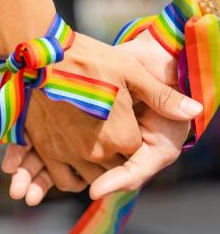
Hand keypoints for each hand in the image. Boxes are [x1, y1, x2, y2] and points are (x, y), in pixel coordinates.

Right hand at [2, 31, 201, 203]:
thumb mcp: (129, 71)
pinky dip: (71, 177)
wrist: (39, 54)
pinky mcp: (45, 149)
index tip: (124, 119)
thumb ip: (161, 96)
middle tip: (106, 130)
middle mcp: (96, 151)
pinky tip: (73, 162)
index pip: (136, 150)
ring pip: (90, 177)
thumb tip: (194, 111)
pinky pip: (63, 179)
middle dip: (114, 154)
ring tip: (91, 149)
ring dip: (94, 170)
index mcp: (121, 135)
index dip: (132, 135)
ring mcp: (68, 153)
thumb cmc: (87, 59)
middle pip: (114, 166)